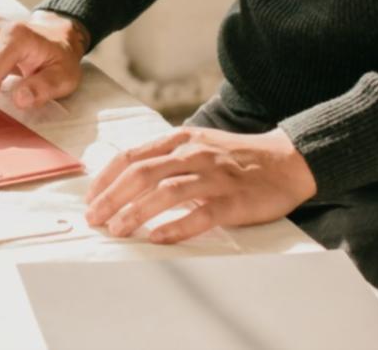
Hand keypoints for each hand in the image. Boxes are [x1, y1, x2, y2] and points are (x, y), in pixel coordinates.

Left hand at [85, 127, 317, 242]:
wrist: (288, 162)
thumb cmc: (238, 158)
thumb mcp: (199, 145)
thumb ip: (168, 157)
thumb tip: (129, 176)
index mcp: (181, 140)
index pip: (133, 156)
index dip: (107, 177)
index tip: (90, 197)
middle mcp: (194, 154)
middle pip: (143, 173)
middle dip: (112, 196)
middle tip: (94, 218)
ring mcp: (214, 177)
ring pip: (166, 191)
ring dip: (136, 211)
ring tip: (117, 229)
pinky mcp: (233, 200)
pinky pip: (201, 214)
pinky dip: (176, 226)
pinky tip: (157, 238)